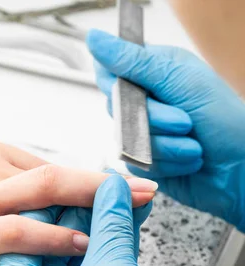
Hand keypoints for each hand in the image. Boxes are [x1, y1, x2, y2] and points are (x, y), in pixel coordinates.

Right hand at [0, 138, 156, 265]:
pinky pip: (19, 232)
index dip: (80, 179)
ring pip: (47, 194)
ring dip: (93, 204)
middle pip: (56, 172)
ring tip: (131, 213)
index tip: (108, 188)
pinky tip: (80, 244)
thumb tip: (3, 203)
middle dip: (104, 184)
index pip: (42, 163)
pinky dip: (54, 237)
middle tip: (142, 191)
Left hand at [0, 175, 194, 265]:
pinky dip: (99, 260)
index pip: (23, 235)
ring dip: (95, 237)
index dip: (55, 204)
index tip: (78, 185)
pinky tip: (119, 236)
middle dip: (81, 219)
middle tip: (104, 194)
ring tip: (118, 209)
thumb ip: (110, 226)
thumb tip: (110, 192)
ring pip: (66, 265)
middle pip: (46, 248)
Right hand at [87, 29, 244, 231]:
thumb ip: (133, 61)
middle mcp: (146, 102)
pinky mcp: (145, 160)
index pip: (109, 72)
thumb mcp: (179, 80)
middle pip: (116, 109)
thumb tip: (95, 39)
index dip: (114, 85)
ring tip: (192, 143)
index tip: (137, 94)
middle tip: (185, 120)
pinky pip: (136, 162)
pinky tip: (187, 160)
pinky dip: (167, 163)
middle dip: (153, 120)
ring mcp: (144, 133)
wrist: (244, 167)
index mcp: (154, 73)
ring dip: (165, 145)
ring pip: (127, 139)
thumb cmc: (226, 120)